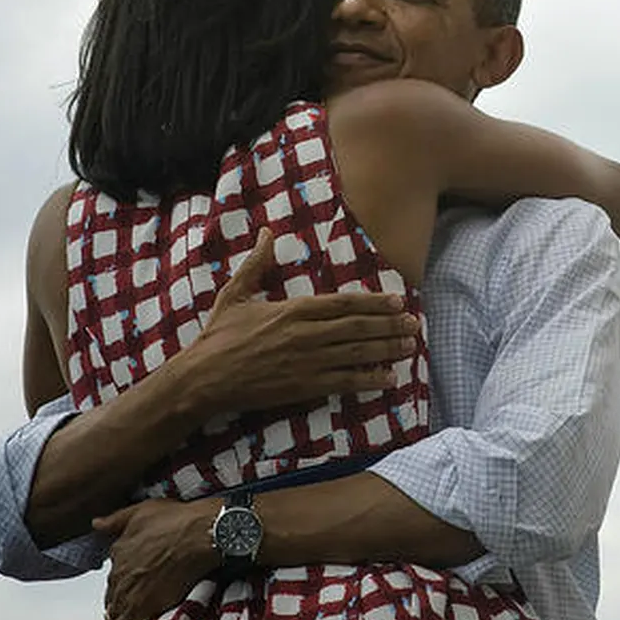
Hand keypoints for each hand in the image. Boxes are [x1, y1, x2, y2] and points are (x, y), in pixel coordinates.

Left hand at [90, 499, 221, 619]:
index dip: (123, 580)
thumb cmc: (179, 521)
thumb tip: (96, 524)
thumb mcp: (141, 511)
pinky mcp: (139, 610)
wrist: (202, 534)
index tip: (131, 582)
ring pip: (114, 613)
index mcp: (118, 552)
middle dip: (122, 599)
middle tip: (137, 601)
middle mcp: (119, 574)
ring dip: (118, 619)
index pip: (114, 573)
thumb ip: (115, 520)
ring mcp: (127, 593)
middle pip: (113, 594)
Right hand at [173, 227, 421, 415]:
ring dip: (386, 349)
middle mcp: (305, 334)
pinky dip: (369, 380)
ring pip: (356, 353)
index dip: (374, 301)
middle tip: (414, 324)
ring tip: (409, 346)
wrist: (205, 378)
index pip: (343, 302)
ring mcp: (307, 362)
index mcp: (292, 309)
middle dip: (389, 325)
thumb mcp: (235, 294)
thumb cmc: (219, 336)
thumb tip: (266, 233)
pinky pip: (344, 382)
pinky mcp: (304, 386)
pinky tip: (388, 378)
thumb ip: (257, 264)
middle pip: (357, 326)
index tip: (397, 301)